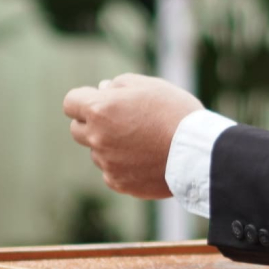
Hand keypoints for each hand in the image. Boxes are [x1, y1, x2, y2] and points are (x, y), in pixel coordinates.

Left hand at [63, 74, 200, 200]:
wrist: (198, 154)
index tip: (99, 100)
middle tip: (120, 120)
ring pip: (97, 152)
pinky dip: (122, 166)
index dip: (84, 99)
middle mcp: (97, 138)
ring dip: (109, 145)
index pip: (71, 103)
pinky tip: (145, 159)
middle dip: (92, 123)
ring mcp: (107, 164)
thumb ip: (120, 85)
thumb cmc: (176, 113)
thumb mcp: (150, 86)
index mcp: (99, 110)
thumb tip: (103, 89)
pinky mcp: (119, 183)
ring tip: (142, 141)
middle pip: (77, 130)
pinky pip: (111, 172)